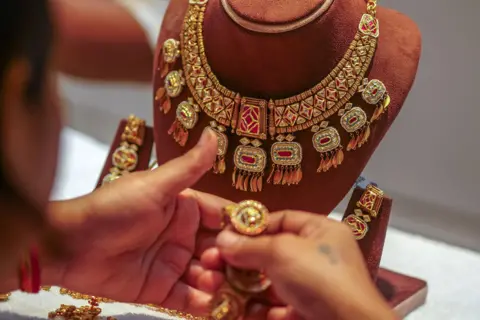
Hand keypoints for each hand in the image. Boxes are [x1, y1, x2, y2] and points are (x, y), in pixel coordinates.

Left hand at [45, 129, 227, 314]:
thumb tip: (214, 134)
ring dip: (219, 282)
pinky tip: (212, 306)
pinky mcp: (160, 287)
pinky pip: (188, 299)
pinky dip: (202, 304)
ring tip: (220, 286)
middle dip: (231, 259)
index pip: (221, 217)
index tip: (258, 239)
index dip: (239, 228)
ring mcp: (172, 262)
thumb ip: (189, 166)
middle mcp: (182, 235)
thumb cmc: (112, 209)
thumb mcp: (155, 186)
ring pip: (207, 275)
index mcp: (183, 208)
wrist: (70, 245)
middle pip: (219, 249)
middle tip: (238, 268)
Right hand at [215, 211, 397, 319]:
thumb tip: (222, 240)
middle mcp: (317, 257)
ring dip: (243, 288)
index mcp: (321, 231)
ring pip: (270, 283)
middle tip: (213, 265)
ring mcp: (313, 288)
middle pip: (270, 253)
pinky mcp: (306, 312)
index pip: (281, 219)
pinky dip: (259, 310)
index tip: (225, 236)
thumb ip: (249, 246)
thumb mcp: (281, 252)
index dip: (251, 226)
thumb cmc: (320, 279)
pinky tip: (243, 312)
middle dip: (240, 261)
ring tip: (218, 290)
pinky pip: (277, 307)